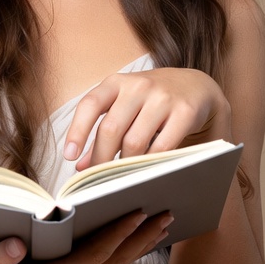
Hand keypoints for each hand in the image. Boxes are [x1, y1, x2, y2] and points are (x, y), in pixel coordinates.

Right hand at [0, 211, 172, 263]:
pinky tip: (138, 240)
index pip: (96, 254)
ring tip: (163, 224)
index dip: (118, 233)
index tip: (139, 212)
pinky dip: (126, 252)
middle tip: (167, 214)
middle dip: (142, 238)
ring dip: (140, 245)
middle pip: (116, 261)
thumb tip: (16, 244)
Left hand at [63, 68, 231, 169]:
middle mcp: (138, 85)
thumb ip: (102, 133)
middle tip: (97, 181)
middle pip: (111, 128)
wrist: (196, 86)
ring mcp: (162, 97)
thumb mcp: (124, 107)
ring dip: (125, 165)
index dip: (77, 131)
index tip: (69, 156)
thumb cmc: (151, 100)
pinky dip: (150, 164)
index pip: (90, 105)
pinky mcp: (184, 111)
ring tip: (121, 178)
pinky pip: (162, 147)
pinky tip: (145, 172)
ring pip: (135, 141)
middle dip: (101, 159)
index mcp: (117, 82)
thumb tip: (80, 165)